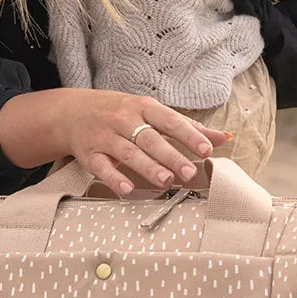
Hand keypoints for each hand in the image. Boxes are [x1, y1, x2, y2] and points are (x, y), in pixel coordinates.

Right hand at [0, 88, 229, 198]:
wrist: (72, 112)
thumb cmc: (121, 113)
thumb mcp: (151, 112)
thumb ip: (187, 127)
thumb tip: (224, 137)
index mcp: (143, 108)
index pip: (169, 120)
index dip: (188, 135)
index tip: (206, 149)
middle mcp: (124, 120)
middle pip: (150, 139)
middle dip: (170, 155)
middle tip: (189, 173)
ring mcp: (105, 137)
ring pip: (128, 152)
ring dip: (147, 167)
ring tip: (166, 181)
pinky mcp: (90, 154)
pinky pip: (102, 167)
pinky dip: (114, 178)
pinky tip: (128, 189)